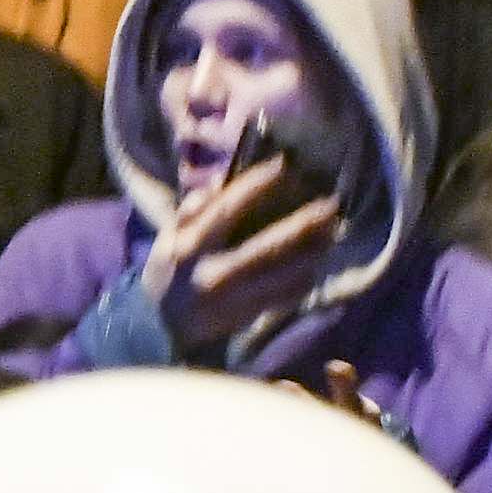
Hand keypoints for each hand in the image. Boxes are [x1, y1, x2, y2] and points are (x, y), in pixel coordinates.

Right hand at [141, 146, 340, 359]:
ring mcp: (232, 298)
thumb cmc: (168, 272)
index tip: (282, 165)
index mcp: (191, 246)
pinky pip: (284, 298)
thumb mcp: (169, 237)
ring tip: (333, 234)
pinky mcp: (246, 316)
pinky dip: (304, 280)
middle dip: (302, 225)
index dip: (255, 185)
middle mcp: (213, 272)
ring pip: (283, 276)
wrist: (158, 326)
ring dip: (312, 254)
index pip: (227, 209)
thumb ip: (191, 209)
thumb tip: (220, 182)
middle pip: (266, 246)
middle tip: (330, 206)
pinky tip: (317, 264)